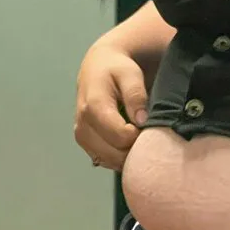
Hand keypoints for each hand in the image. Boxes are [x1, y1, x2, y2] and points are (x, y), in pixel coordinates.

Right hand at [74, 42, 148, 170]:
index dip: (139, 136)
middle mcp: (83, 126)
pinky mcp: (85, 145)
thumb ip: (136, 95)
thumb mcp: (130, 74)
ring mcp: (82, 138)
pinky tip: (128, 141)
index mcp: (93, 107)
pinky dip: (120, 156)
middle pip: (116, 154)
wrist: (98, 68)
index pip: (121, 138)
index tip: (147, 125)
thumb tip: (141, 121)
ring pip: (111, 161)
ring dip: (128, 154)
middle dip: (134, 147)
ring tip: (137, 135)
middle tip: (145, 132)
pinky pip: (107, 161)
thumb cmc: (117, 69)